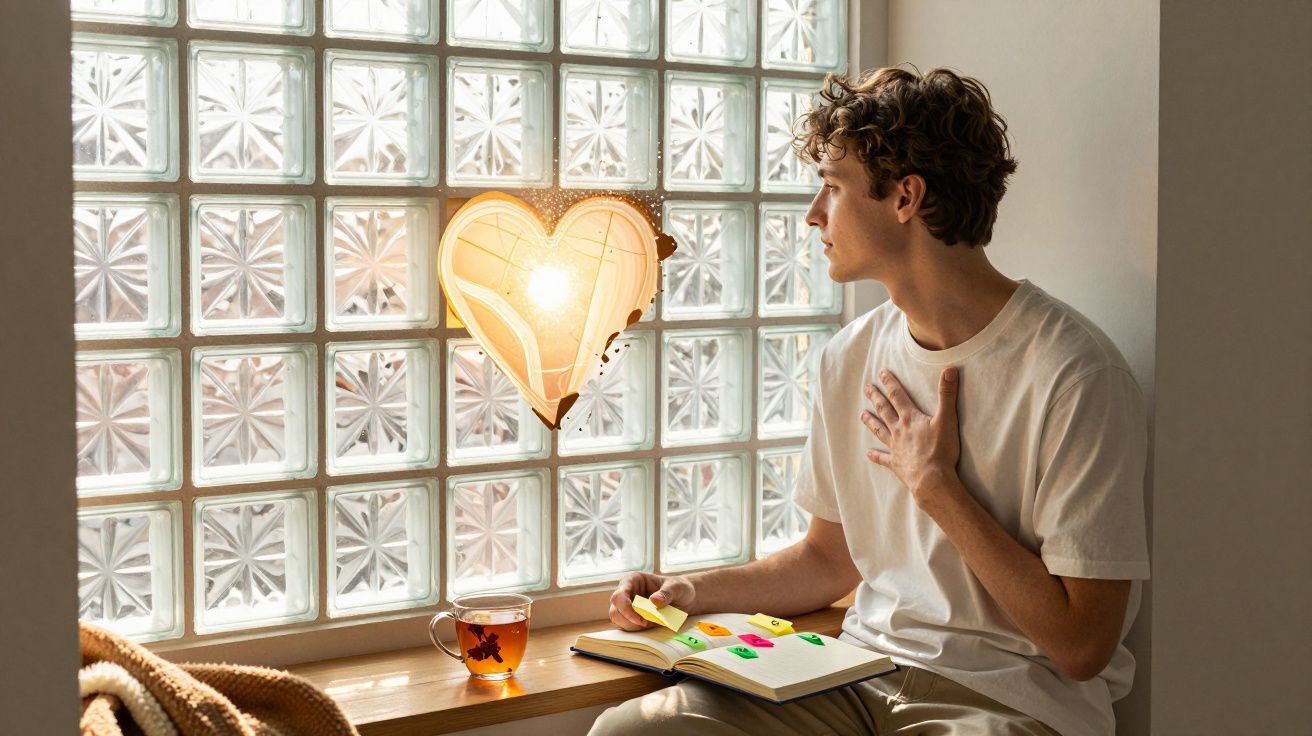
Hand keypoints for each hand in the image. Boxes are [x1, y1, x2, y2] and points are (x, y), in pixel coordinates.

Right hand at [608, 572, 696, 630]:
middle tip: (648, 624)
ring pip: (619, 621)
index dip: (626, 610)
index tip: (643, 620)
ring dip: (634, 626)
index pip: (619, 596)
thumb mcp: (677, 587)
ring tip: (653, 623)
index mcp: (633, 580)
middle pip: (615, 611)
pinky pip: (628, 627)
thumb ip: (666, 593)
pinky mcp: (633, 618)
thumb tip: (653, 601)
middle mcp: (627, 593)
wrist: (686, 599)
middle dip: (629, 621)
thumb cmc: (680, 588)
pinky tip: (652, 625)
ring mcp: (628, 606)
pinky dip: (638, 630)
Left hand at [860, 366, 961, 505]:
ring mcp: (895, 447)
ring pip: (880, 431)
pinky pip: (883, 458)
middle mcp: (899, 430)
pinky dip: (876, 456)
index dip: (890, 382)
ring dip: (870, 422)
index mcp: (910, 418)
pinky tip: (868, 453)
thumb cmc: (940, 450)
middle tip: (867, 388)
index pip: (897, 395)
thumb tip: (950, 369)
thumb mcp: (947, 419)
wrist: (931, 479)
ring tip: (862, 414)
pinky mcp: (896, 464)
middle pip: (884, 410)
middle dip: (876, 397)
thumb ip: (947, 394)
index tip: (881, 372)